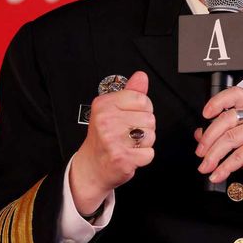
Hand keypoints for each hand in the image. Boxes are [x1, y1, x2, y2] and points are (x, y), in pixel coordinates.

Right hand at [70, 71, 155, 214]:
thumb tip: (141, 76)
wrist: (92, 166)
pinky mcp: (122, 158)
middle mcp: (106, 121)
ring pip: (151, 135)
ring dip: (144, 143)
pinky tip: (130, 155)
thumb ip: (130, 93)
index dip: (143, 109)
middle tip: (127, 134)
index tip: (131, 117)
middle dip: (144, 128)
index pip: (142, 99)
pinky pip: (149, 153)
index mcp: (104, 105)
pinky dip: (143, 157)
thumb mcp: (112, 110)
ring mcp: (113, 140)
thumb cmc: (104, 138)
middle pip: (149, 118)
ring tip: (128, 144)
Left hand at [195, 87, 242, 214]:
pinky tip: (218, 175)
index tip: (205, 114)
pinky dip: (223, 168)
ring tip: (206, 167)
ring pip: (228, 139)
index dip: (216, 102)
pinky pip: (236, 156)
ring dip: (213, 156)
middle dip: (208, 139)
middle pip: (226, 119)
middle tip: (200, 152)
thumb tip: (200, 134)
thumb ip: (224, 134)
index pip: (234, 94)